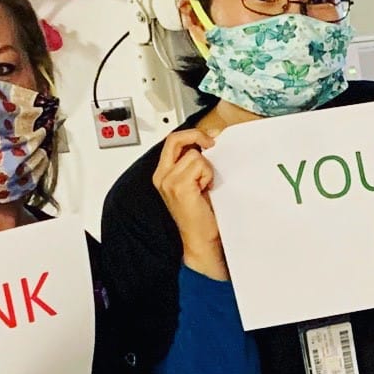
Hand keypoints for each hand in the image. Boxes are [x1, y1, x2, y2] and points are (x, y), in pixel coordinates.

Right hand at [152, 131, 227, 280]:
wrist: (202, 239)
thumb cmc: (202, 216)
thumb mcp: (195, 184)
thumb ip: (194, 164)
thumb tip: (209, 142)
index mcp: (163, 174)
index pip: (172, 141)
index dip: (191, 134)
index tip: (209, 138)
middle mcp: (162, 176)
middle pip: (176, 140)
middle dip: (197, 136)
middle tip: (212, 144)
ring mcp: (168, 181)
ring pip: (194, 154)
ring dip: (207, 168)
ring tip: (206, 186)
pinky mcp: (178, 186)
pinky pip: (199, 165)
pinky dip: (208, 175)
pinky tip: (206, 190)